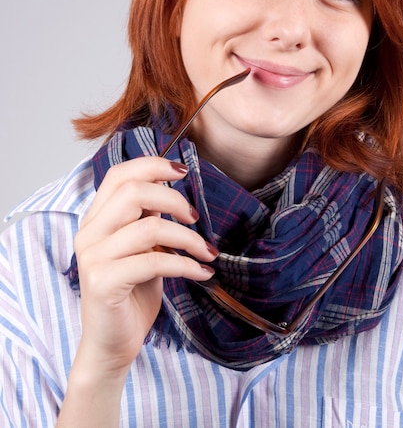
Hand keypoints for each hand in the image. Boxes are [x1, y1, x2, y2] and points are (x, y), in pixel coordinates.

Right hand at [72, 156, 215, 374]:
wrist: (112, 344)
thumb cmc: (132, 292)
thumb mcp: (143, 248)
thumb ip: (148, 219)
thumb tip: (171, 191)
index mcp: (96, 219)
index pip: (118, 175)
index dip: (152, 165)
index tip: (183, 171)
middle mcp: (88, 233)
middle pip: (134, 192)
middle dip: (174, 200)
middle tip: (195, 218)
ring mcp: (93, 257)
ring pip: (150, 227)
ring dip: (188, 238)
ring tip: (207, 252)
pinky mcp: (103, 282)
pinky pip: (154, 261)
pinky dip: (186, 265)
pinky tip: (203, 273)